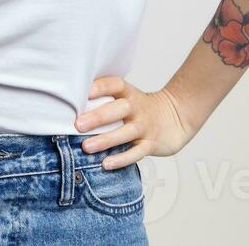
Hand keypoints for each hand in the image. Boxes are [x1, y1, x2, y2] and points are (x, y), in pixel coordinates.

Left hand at [73, 75, 198, 169]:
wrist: (176, 117)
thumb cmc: (141, 108)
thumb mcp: (128, 97)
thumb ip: (105, 98)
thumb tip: (71, 100)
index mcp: (129, 93)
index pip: (114, 85)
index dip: (99, 87)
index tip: (82, 92)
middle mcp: (137, 108)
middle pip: (119, 109)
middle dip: (98, 117)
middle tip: (78, 124)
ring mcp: (145, 127)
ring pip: (126, 133)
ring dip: (106, 140)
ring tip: (86, 147)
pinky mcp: (151, 144)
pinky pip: (136, 153)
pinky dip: (122, 159)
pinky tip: (106, 164)